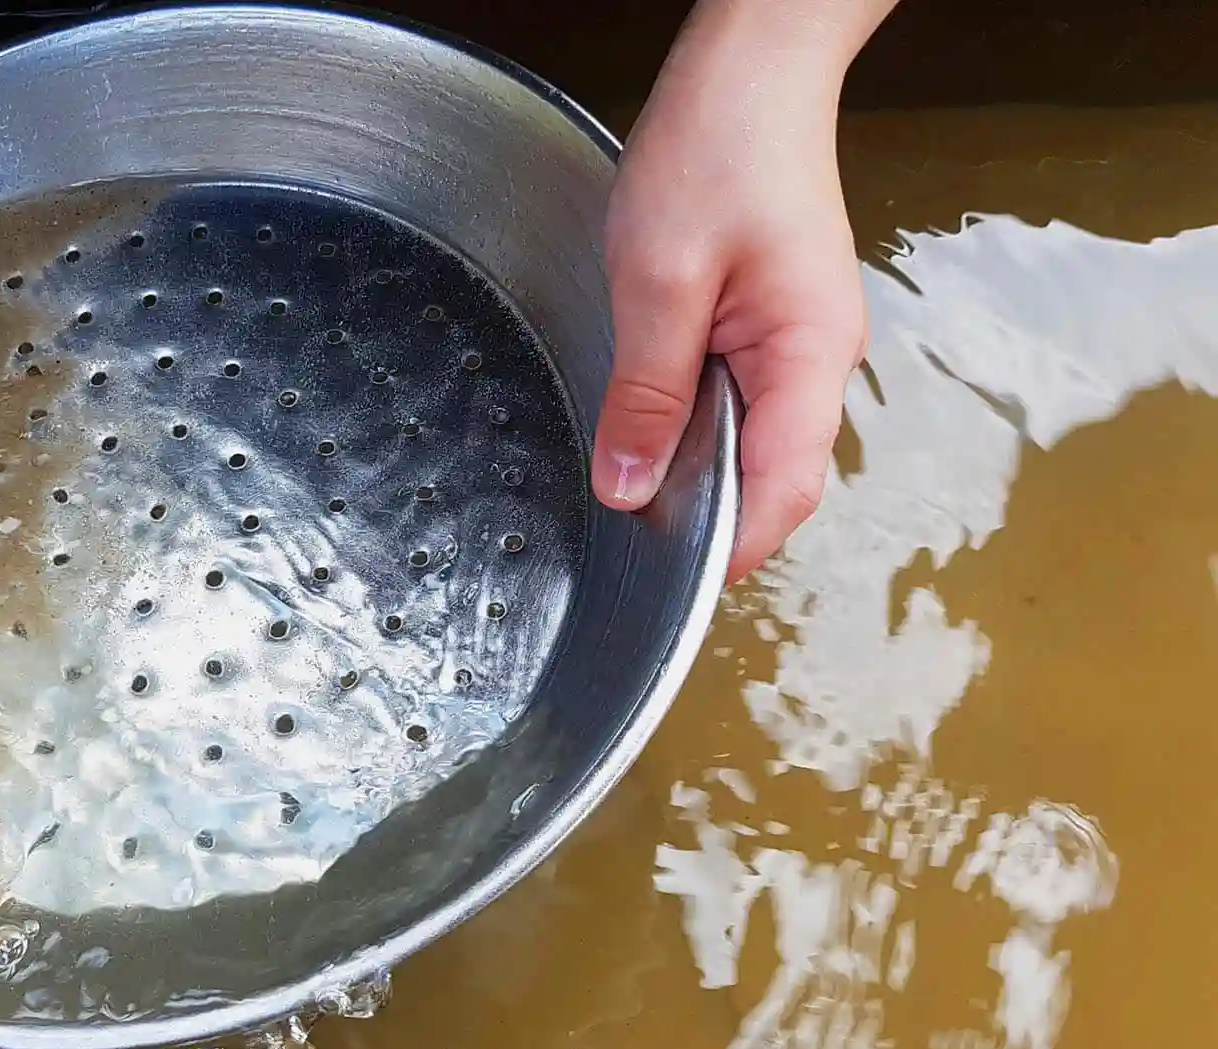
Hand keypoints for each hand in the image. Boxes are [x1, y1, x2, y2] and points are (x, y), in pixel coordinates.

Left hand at [592, 0, 892, 582]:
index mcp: (810, 356)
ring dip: (696, 466)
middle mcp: (817, 360)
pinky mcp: (769, 327)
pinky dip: (694, 422)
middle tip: (628, 528)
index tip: (665, 578)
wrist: (750, 74)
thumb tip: (630, 485)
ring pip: (751, 443)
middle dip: (706, 513)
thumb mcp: (659, 281)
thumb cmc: (717, 153)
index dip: (729, 545)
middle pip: (772, 478)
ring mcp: (797, 345)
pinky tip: (648, 421)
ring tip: (630, 476)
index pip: (784, 489)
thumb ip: (647, 393)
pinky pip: (737, 401)